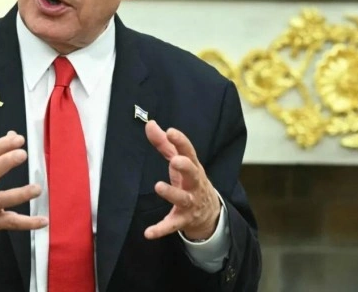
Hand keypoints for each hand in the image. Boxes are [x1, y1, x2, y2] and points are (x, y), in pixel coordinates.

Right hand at [0, 131, 47, 252]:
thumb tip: (12, 135)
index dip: (2, 145)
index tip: (19, 139)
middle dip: (5, 162)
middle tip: (23, 154)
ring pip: (2, 199)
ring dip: (21, 194)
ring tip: (37, 188)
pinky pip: (12, 223)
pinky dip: (28, 223)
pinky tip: (43, 220)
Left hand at [143, 120, 220, 240]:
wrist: (209, 213)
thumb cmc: (190, 181)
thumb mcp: (180, 161)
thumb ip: (164, 144)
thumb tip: (149, 124)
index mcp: (193, 167)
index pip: (189, 151)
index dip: (181, 141)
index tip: (171, 131)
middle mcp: (194, 184)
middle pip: (193, 174)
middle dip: (185, 167)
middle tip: (176, 160)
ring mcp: (190, 203)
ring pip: (182, 199)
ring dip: (171, 193)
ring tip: (158, 186)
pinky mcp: (182, 220)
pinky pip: (171, 225)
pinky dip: (160, 229)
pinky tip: (148, 233)